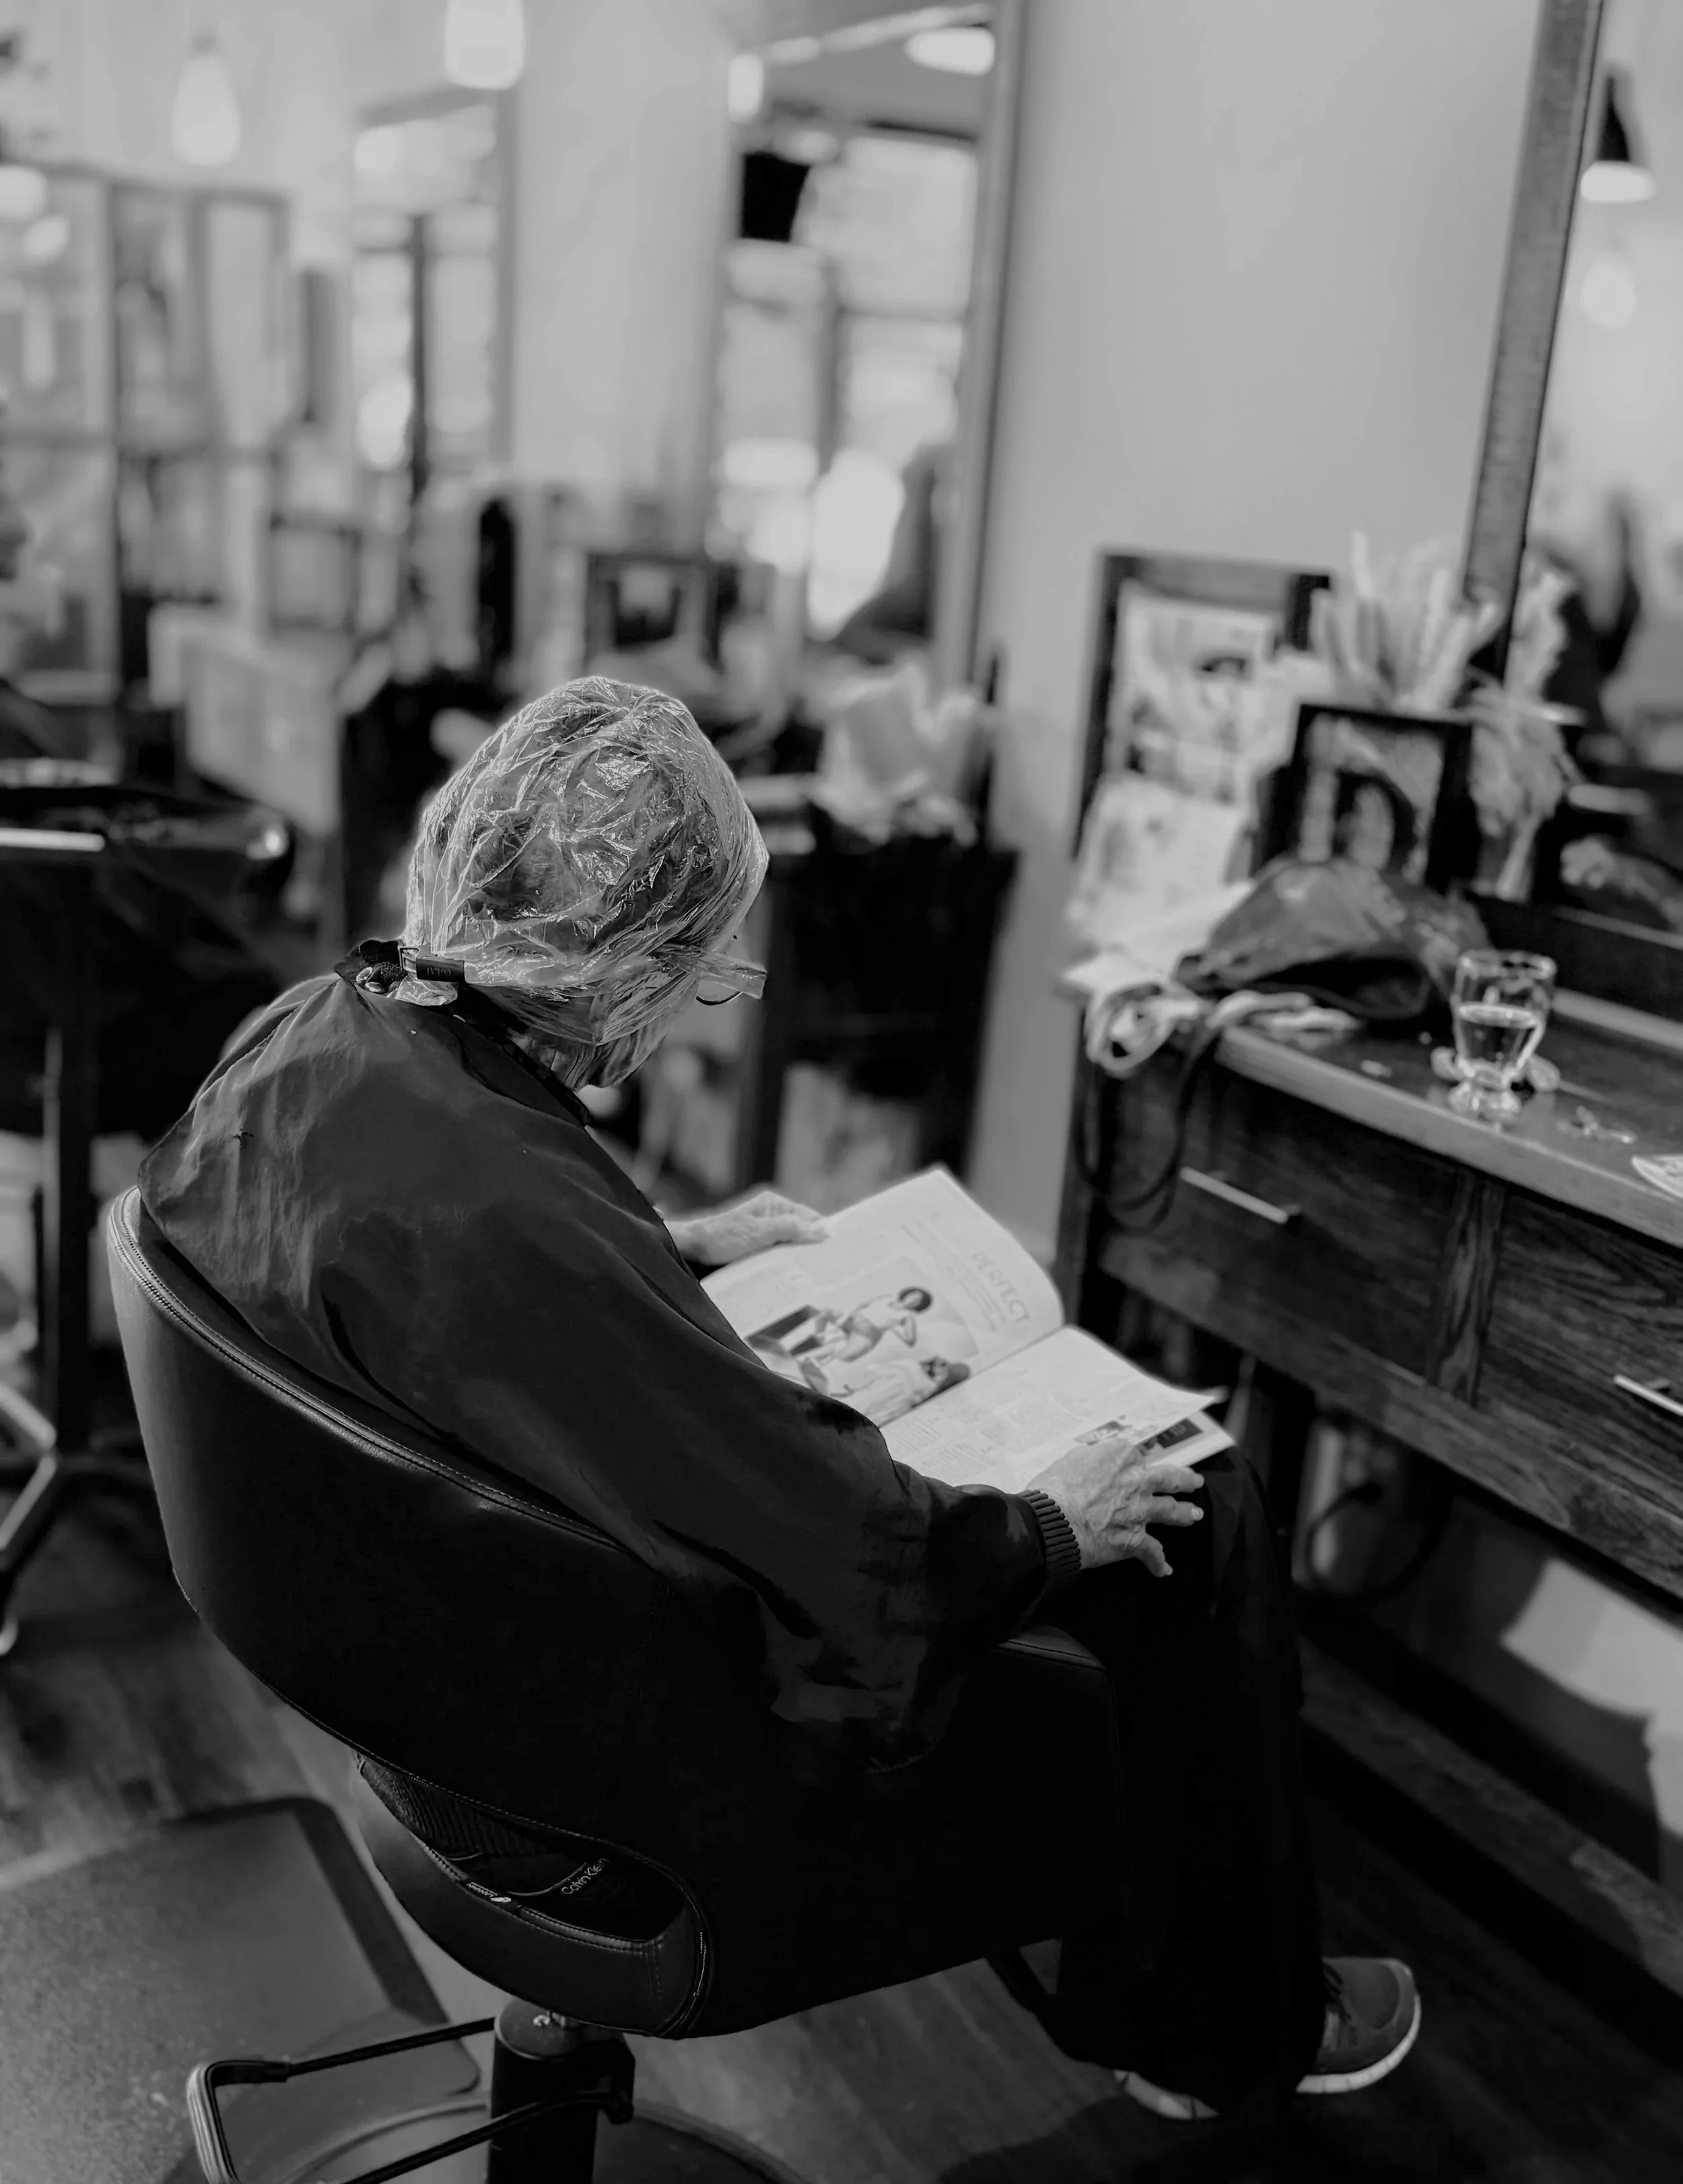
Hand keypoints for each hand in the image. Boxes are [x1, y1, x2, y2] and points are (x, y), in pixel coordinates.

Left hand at [668, 1191, 826, 1267]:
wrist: (692, 1249)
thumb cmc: (722, 1237)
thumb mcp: (759, 1233)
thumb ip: (791, 1229)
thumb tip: (823, 1231)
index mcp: (775, 1204)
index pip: (810, 1217)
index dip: (823, 1233)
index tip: (837, 1251)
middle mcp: (772, 1215)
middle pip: (803, 1232)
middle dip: (812, 1248)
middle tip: (826, 1268)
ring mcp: (765, 1231)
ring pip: (791, 1245)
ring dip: (797, 1258)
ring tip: (810, 1274)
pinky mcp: (757, 1246)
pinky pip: (779, 1253)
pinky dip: (785, 1263)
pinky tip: (790, 1276)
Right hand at [1026, 1432, 1205, 1578]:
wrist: (1053, 1521)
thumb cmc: (1054, 1489)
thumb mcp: (1071, 1459)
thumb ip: (1090, 1457)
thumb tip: (1095, 1460)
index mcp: (1120, 1456)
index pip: (1137, 1454)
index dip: (1138, 1462)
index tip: (1141, 1463)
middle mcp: (1136, 1481)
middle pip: (1169, 1478)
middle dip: (1184, 1480)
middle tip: (1194, 1481)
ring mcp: (1140, 1511)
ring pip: (1171, 1511)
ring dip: (1185, 1514)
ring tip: (1194, 1515)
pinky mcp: (1135, 1540)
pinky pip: (1153, 1553)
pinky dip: (1159, 1563)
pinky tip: (1165, 1570)